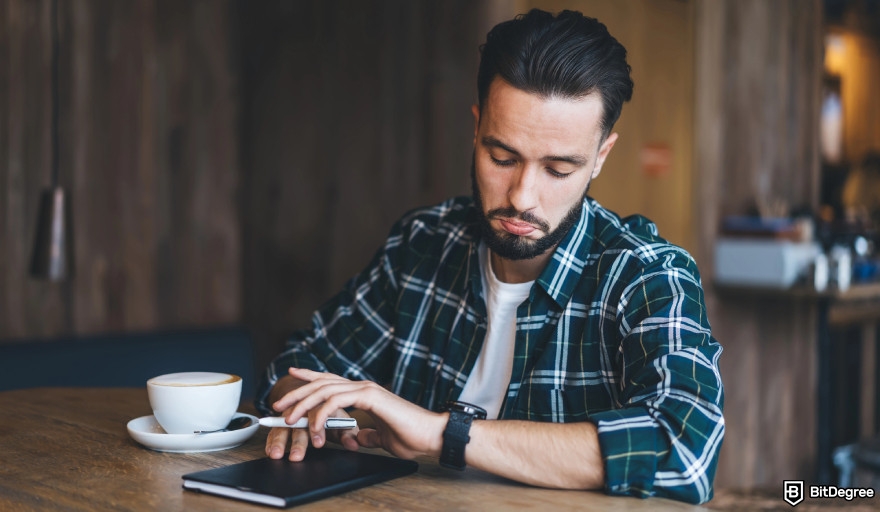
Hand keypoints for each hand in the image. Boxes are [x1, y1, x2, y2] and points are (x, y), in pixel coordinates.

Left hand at [273, 367, 445, 459]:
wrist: (430, 435)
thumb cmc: (411, 436)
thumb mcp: (381, 438)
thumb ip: (367, 434)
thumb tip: (357, 437)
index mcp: (364, 393)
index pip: (331, 381)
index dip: (311, 376)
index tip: (292, 374)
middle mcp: (363, 386)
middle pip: (322, 382)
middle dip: (298, 391)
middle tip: (279, 403)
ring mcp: (366, 389)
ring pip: (325, 389)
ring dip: (304, 404)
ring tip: (290, 419)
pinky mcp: (370, 396)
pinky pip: (337, 401)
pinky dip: (322, 414)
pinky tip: (315, 426)